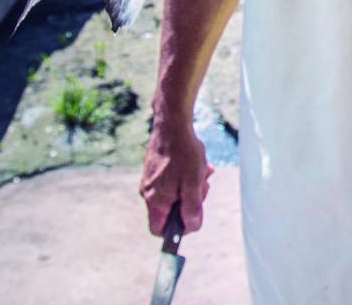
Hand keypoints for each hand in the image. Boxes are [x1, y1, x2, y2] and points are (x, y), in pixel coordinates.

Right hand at [140, 113, 212, 234]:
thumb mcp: (193, 182)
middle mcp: (148, 192)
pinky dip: (187, 175)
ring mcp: (151, 179)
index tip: (192, 216)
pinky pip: (173, 179)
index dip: (176, 229)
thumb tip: (191, 227)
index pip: (158, 230)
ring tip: (204, 171)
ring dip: (192, 185)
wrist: (172, 122)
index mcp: (154, 200)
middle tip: (203, 187)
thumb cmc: (183, 152)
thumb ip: (192, 208)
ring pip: (174, 192)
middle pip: (170, 210)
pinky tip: (198, 162)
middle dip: (190, 201)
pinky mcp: (156, 168)